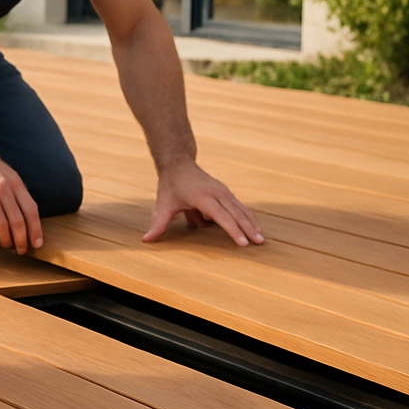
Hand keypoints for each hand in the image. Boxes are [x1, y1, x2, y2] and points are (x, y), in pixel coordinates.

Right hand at [0, 147, 42, 253]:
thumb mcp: (13, 178)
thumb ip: (21, 197)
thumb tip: (32, 222)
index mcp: (16, 185)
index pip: (31, 211)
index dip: (36, 230)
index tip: (37, 243)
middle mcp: (3, 189)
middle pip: (17, 221)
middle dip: (21, 240)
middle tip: (21, 250)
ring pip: (0, 224)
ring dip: (5, 239)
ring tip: (6, 245)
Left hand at [144, 162, 264, 246]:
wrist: (179, 164)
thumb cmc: (170, 186)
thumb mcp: (163, 205)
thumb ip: (158, 224)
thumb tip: (146, 240)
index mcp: (202, 197)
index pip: (221, 216)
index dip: (232, 230)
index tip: (242, 243)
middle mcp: (217, 193)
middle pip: (236, 213)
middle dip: (248, 229)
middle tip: (258, 243)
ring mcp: (223, 191)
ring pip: (241, 209)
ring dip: (252, 223)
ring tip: (262, 239)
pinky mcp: (226, 192)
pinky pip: (240, 206)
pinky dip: (248, 217)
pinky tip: (256, 229)